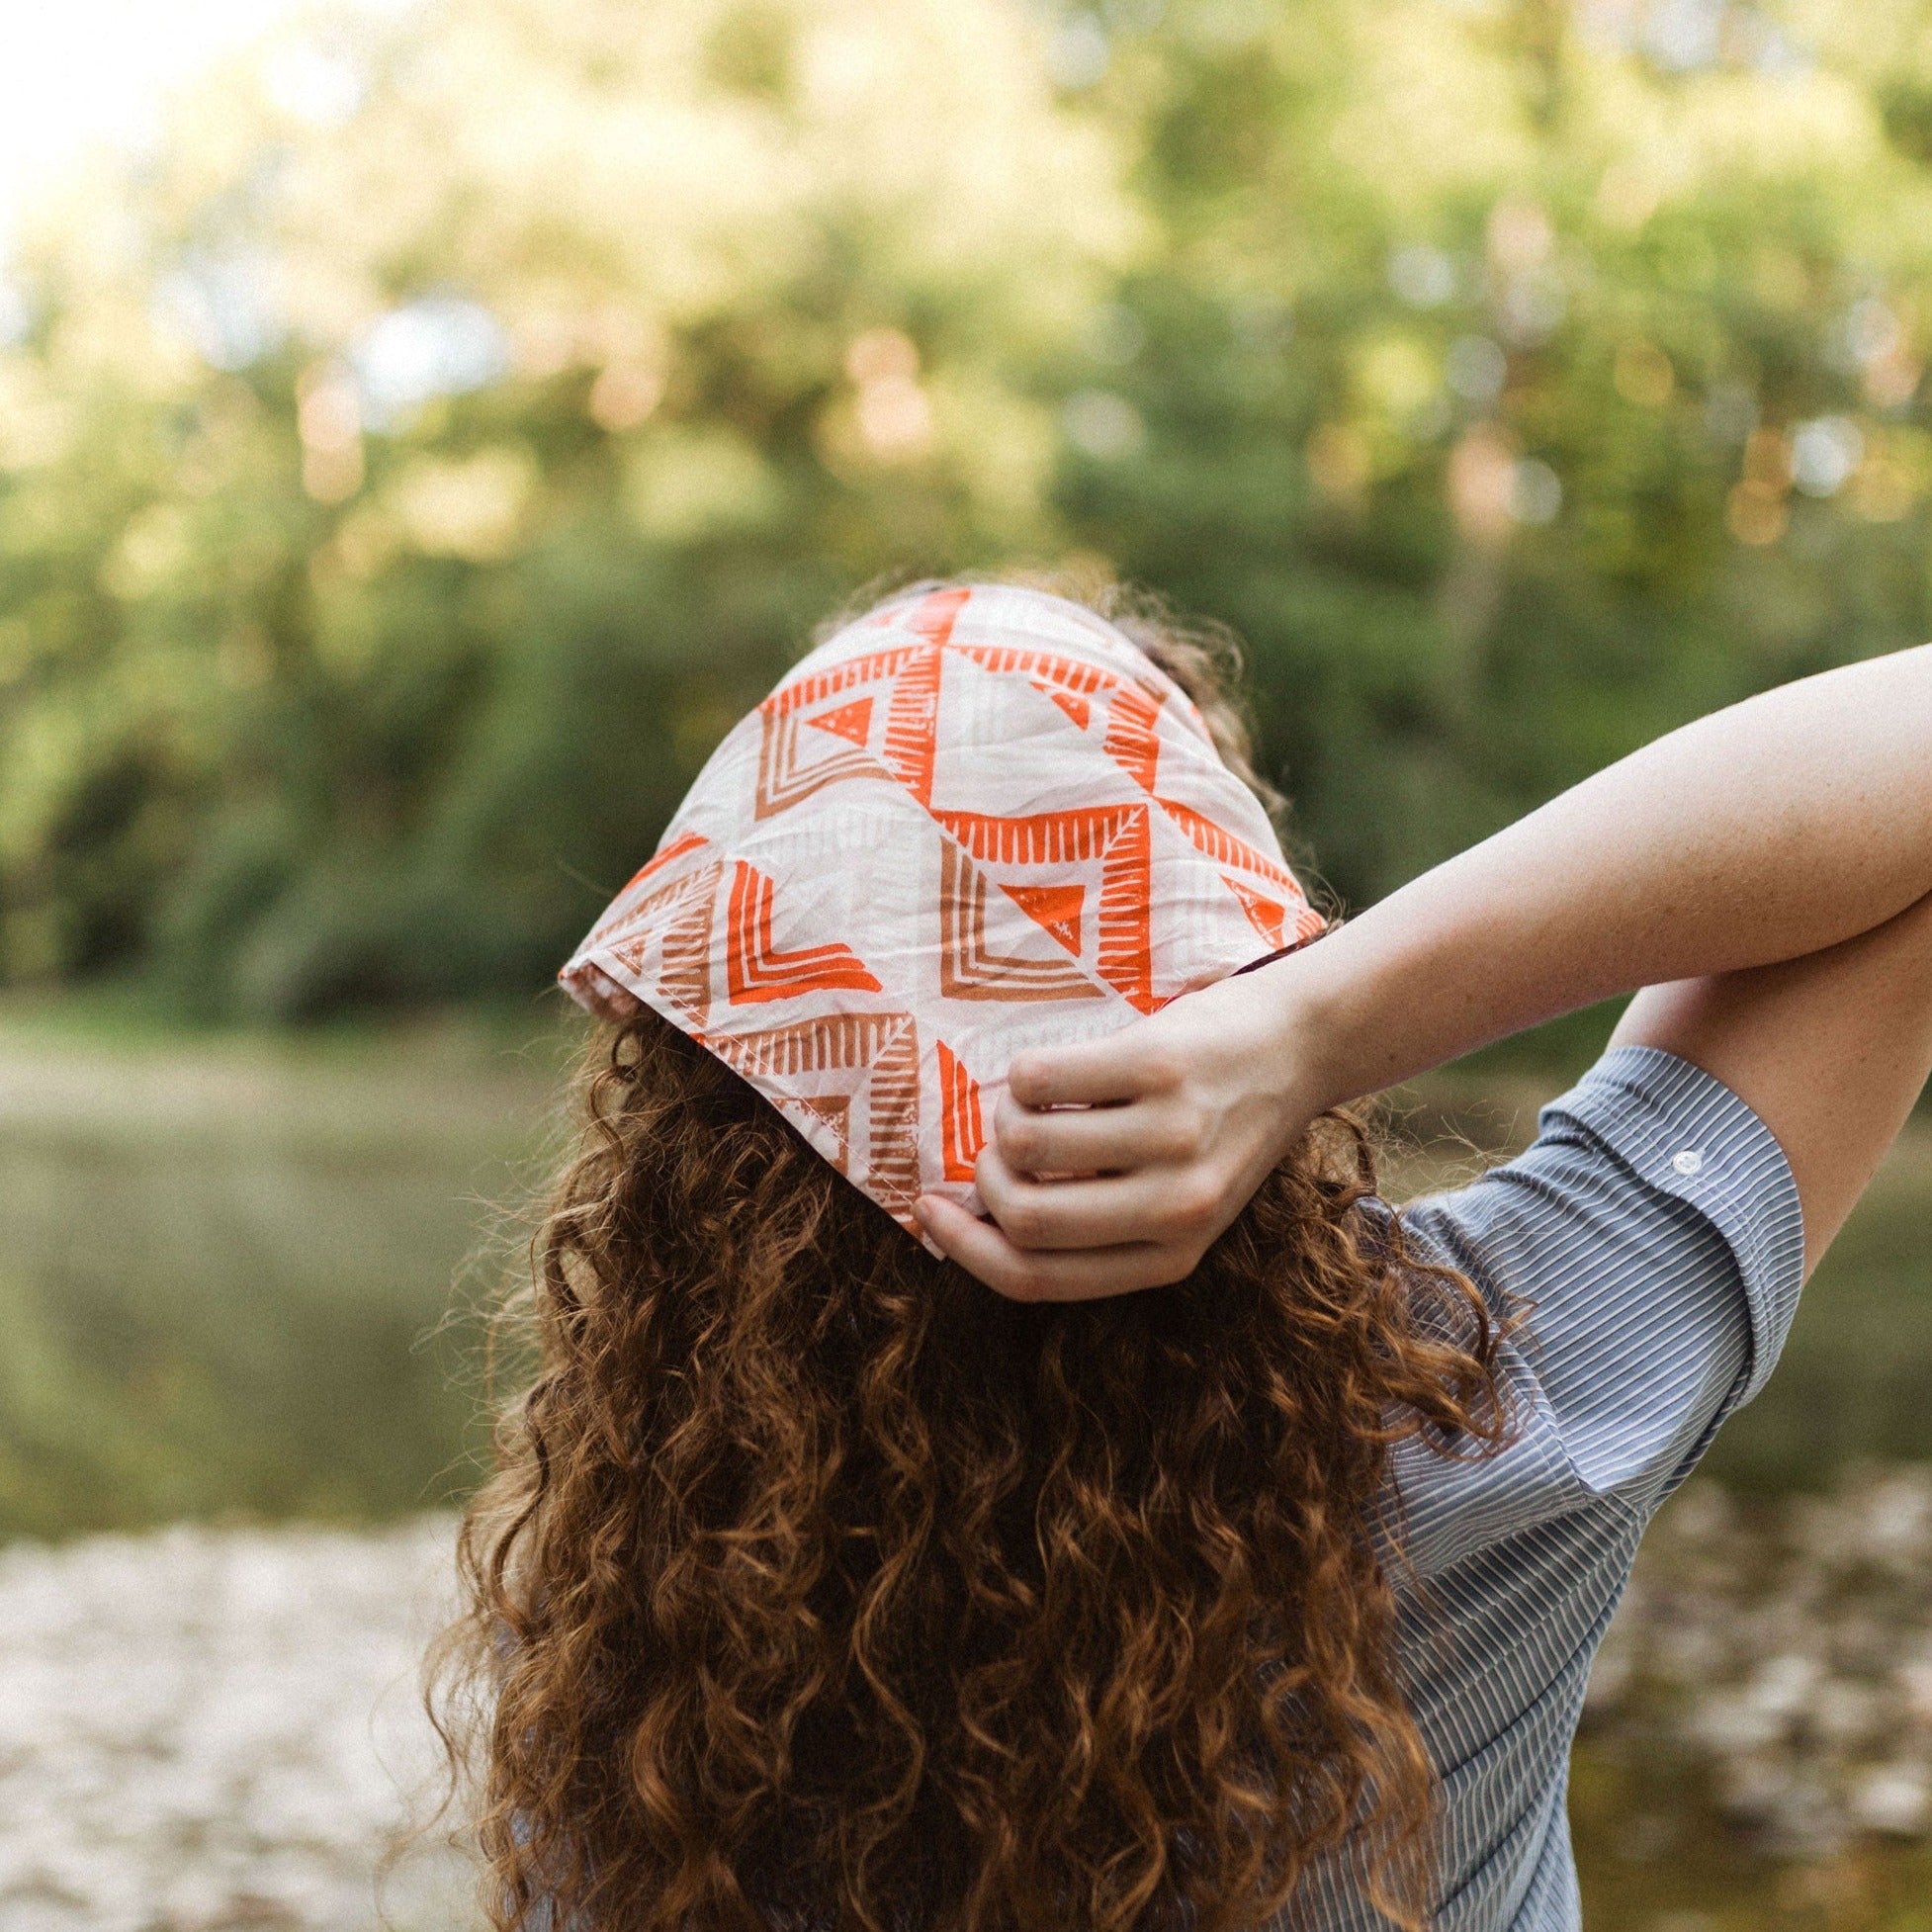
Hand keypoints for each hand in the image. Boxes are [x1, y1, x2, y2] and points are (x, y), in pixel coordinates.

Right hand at [913, 957, 1333, 1299]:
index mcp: (1171, 1256)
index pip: (1037, 1279)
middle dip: (984, 1181)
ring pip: (1023, 1145)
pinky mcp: (1160, 1065)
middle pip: (1023, 1218)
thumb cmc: (1219, 1124)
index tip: (931, 1213)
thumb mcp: (1176, 1199)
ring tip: (1036, 1102)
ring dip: (1005, 1119)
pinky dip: (1024, 1074)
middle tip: (996, 1149)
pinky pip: (1038, 1079)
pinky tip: (1057, 1071)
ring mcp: (1170, 1134)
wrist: (1301, 1044)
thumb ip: (1098, 1223)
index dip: (965, 1251)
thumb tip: (981, 1220)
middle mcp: (1175, 1206)